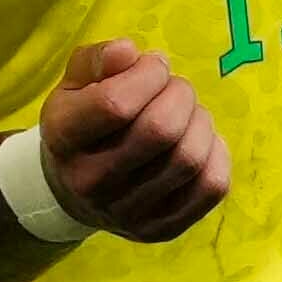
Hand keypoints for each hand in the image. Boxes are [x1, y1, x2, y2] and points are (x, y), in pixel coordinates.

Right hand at [32, 37, 229, 243]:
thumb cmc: (83, 123)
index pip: (116, 104)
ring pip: (190, 158)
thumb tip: (130, 52)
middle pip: (160, 130)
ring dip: (200, 121)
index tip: (153, 66)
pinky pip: (212, 186)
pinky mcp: (161, 229)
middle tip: (176, 88)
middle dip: (180, 95)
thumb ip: (99, 60)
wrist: (74, 191)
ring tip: (188, 113)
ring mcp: (128, 213)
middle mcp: (91, 181)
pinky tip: (201, 141)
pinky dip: (217, 154)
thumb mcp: (76, 84)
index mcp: (64, 137)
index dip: (148, 74)